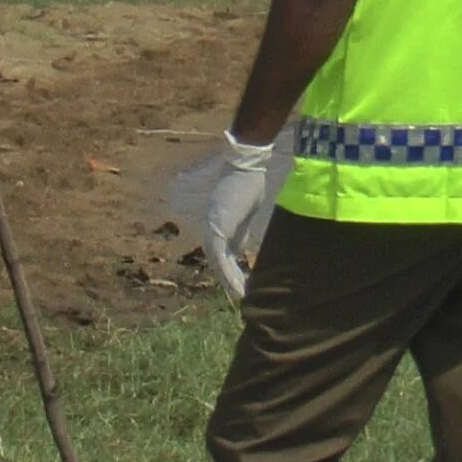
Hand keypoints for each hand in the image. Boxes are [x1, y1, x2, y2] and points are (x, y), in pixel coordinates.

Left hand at [202, 130, 282, 300]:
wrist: (245, 166)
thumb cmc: (248, 183)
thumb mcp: (246, 212)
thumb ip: (242, 229)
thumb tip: (244, 246)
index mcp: (220, 224)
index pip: (222, 252)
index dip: (229, 268)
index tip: (240, 283)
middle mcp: (212, 227)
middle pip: (217, 259)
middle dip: (227, 278)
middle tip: (238, 294)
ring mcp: (212, 226)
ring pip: (216, 260)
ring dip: (227, 279)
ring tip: (239, 295)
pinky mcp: (217, 225)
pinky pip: (218, 254)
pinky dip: (226, 271)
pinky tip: (235, 284)